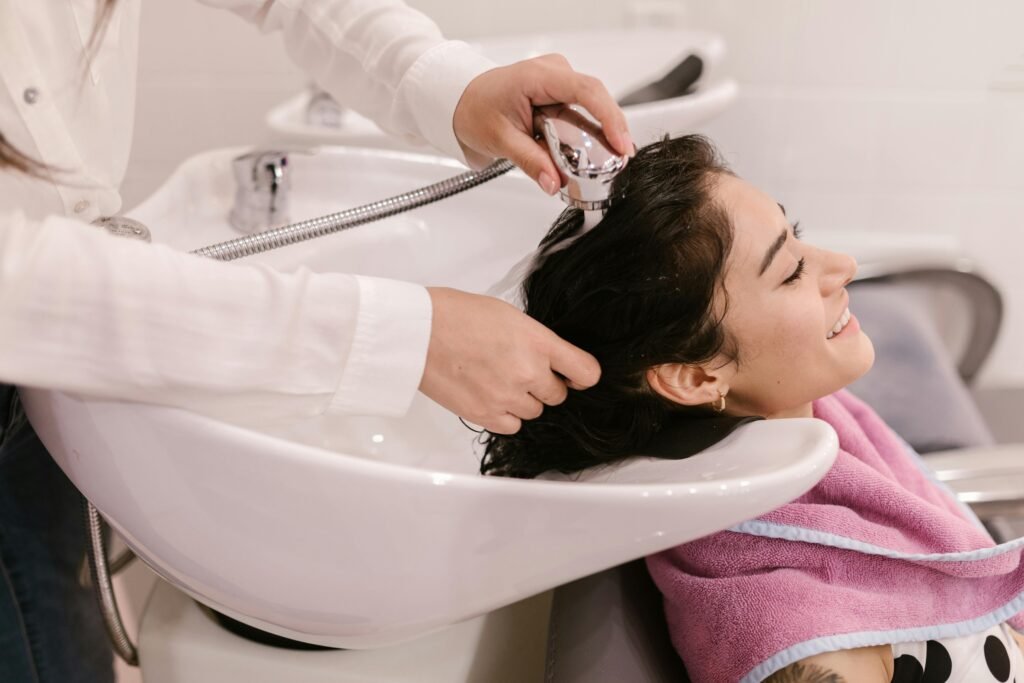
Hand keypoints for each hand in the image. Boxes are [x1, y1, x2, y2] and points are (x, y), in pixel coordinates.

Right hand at [419, 287, 600, 433]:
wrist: (419, 331)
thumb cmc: (456, 315)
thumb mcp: (509, 316)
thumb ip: (534, 340)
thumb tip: (547, 358)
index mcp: (538, 342)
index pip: (586, 372)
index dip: (582, 376)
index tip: (574, 376)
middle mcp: (528, 372)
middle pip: (558, 395)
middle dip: (544, 385)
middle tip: (521, 371)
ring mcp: (507, 396)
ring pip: (534, 412)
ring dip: (523, 400)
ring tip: (498, 380)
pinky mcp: (485, 414)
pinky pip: (512, 426)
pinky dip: (505, 415)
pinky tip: (490, 396)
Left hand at [452, 54, 632, 194]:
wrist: (461, 102)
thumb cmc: (476, 110)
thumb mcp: (500, 140)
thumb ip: (531, 162)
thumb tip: (555, 182)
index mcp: (538, 76)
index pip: (586, 91)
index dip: (609, 117)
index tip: (621, 144)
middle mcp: (554, 73)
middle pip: (596, 100)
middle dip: (611, 131)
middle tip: (621, 160)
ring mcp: (559, 82)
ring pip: (592, 109)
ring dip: (600, 136)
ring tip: (610, 162)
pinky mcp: (560, 95)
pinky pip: (582, 114)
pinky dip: (588, 134)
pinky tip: (594, 154)